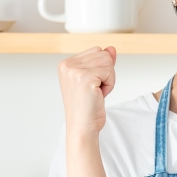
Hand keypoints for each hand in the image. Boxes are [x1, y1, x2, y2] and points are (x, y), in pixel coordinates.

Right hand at [60, 47, 118, 176]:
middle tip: (94, 91)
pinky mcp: (84, 77)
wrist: (83, 129)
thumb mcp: (95, 81)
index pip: (96, 50)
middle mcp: (67, 64)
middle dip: (106, 73)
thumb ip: (103, 62)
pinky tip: (98, 96)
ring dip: (108, 79)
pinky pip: (110, 71)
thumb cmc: (88, 109)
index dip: (101, 69)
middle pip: (103, 53)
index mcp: (65, 64)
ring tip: (96, 94)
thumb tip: (111, 48)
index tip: (91, 87)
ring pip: (108, 61)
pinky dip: (110, 85)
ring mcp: (74, 70)